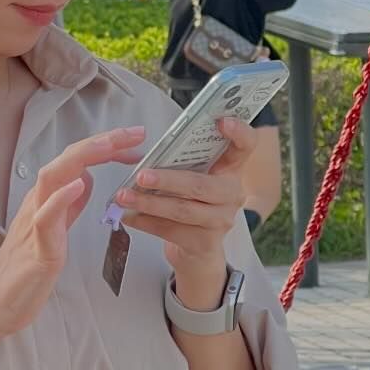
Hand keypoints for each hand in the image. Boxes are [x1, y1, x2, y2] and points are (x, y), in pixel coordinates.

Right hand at [0, 126, 145, 341]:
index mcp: (46, 200)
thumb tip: (83, 180)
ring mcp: (35, 224)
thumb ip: (68, 206)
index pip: (76, 162)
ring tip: (109, 145)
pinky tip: (78, 183)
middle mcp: (37, 204)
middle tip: (135, 133)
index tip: (136, 141)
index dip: (106, 147)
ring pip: (52, 177)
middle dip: (102, 142)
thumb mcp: (54, 231)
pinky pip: (46, 218)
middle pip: (67, 160)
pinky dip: (61, 198)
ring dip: (82, 158)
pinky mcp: (37, 249)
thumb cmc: (24, 272)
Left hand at [112, 116, 253, 308]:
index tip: (221, 120)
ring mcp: (222, 220)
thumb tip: (144, 153)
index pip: (245, 146)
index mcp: (230, 169)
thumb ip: (179, 163)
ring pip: (182, 209)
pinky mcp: (206, 243)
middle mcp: (232, 194)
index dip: (238, 132)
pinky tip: (128, 216)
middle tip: (141, 175)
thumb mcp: (190, 178)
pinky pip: (171, 231)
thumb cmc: (189, 203)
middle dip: (167, 180)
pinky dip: (146, 222)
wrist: (196, 249)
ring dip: (149, 202)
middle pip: (200, 184)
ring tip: (124, 196)